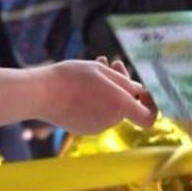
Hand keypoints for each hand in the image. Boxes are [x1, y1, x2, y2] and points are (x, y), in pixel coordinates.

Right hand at [0, 59, 157, 134]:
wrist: (40, 93)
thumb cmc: (70, 78)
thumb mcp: (101, 70)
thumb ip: (124, 82)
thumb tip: (138, 91)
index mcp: (120, 106)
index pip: (148, 118)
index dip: (151, 106)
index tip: (145, 92)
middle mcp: (111, 120)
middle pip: (126, 105)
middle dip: (123, 84)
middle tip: (114, 62)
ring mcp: (96, 127)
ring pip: (111, 107)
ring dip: (108, 89)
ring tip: (95, 65)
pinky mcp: (83, 128)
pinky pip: (98, 112)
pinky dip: (96, 99)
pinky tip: (84, 82)